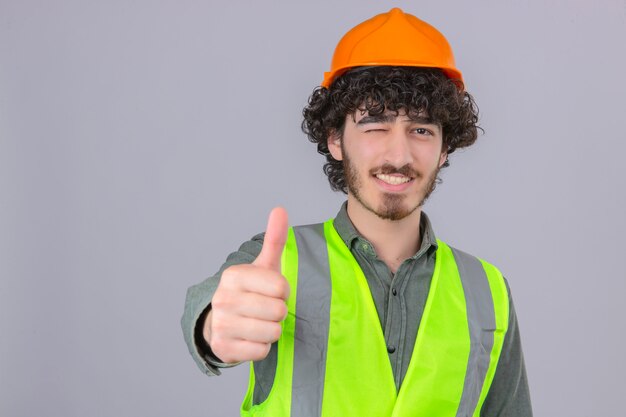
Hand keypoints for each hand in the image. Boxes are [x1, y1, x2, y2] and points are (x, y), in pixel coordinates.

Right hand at [204, 207, 289, 362]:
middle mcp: (223, 299)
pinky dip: (262, 347)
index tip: (272, 292)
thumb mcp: (263, 266)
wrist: (220, 321)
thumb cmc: (250, 291)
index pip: (280, 287)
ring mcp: (221, 324)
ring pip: (271, 332)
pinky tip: (251, 338)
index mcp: (234, 276)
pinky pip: (261, 351)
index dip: (283, 292)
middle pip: (278, 311)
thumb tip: (280, 209)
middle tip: (266, 310)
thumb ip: (274, 239)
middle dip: (278, 312)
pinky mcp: (223, 348)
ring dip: (272, 330)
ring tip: (260, 323)